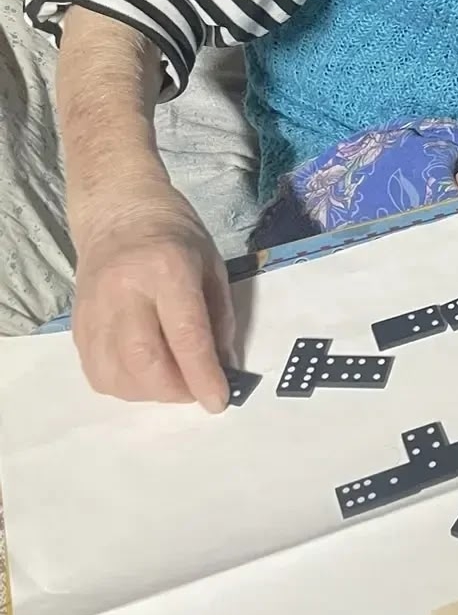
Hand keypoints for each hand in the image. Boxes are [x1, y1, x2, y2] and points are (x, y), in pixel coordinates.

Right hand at [72, 181, 233, 410]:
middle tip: (195, 391)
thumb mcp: (212, 265)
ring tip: (171, 382)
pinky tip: (144, 375)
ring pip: (115, 374)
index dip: (203, 376)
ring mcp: (94, 310)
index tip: (219, 402)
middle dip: (175, 390)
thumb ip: (219, 318)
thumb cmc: (174, 235)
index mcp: (166, 269)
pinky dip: (125, 386)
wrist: (117, 212)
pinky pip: (97, 373)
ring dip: (150, 393)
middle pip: (143, 360)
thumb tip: (223, 367)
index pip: (185, 334)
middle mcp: (124, 291)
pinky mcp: (77, 325)